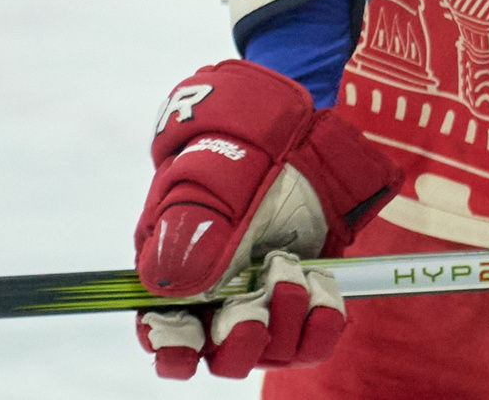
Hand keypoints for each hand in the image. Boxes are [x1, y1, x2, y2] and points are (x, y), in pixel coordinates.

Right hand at [133, 60, 398, 379]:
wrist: (291, 131)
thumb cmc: (234, 153)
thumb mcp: (206, 181)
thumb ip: (189, 229)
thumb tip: (171, 283)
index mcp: (176, 277)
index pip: (164, 338)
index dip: (174, 350)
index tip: (192, 340)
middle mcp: (220, 299)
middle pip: (223, 357)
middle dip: (240, 340)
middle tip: (255, 302)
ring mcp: (268, 297)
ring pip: (272, 351)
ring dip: (285, 322)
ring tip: (293, 272)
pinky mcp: (309, 293)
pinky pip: (315, 337)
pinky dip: (322, 325)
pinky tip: (323, 294)